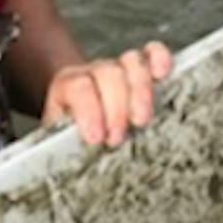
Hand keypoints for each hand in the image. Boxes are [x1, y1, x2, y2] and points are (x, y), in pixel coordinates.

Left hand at [41, 42, 172, 146]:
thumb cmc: (69, 135)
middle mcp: (93, 71)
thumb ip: (64, 146)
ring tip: (140, 121)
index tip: (96, 138)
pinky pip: (152, 53)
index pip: (79, 88)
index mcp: (67, 86)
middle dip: (116, 109)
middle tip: (116, 139)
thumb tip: (69, 169)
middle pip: (109, 74)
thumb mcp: (60, 140)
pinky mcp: (142, 69)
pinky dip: (160, 59)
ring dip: (141, 92)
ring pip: (133, 62)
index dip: (89, 111)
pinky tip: (162, 74)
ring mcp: (118, 67)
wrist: (76, 116)